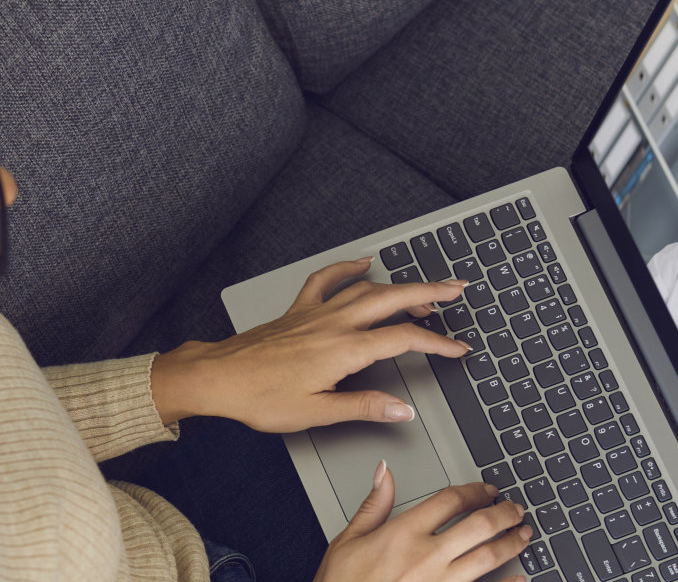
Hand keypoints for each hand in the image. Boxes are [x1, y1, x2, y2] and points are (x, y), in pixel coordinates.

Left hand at [150, 258, 473, 432]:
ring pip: (368, 288)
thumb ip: (364, 407)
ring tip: (425, 289)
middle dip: (431, 291)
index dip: (437, 344)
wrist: (218, 377)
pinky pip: (328, 279)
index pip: (404, 340)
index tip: (458, 349)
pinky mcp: (299, 310)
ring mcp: (316, 312)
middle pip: (394, 299)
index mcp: (344, 350)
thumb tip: (402, 409)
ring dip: (400, 284)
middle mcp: (334, 324)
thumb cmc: (261, 397)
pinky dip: (349, 268)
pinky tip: (364, 263)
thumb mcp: (317, 413)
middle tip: (459, 288)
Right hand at [315, 461, 531, 581]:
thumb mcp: (348, 541)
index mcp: (402, 534)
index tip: (486, 491)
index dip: (474, 491)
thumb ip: (373, 506)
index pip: (450, 501)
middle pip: (478, 525)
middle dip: (503, 514)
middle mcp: (426, 556)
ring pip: (487, 557)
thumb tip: (383, 473)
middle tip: (515, 509)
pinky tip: (520, 578)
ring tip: (524, 535)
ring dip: (511, 543)